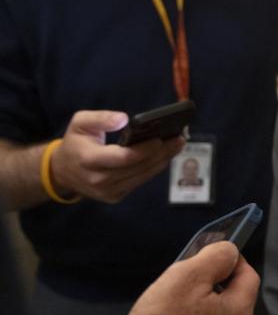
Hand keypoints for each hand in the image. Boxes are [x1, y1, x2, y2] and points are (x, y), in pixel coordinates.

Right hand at [51, 110, 184, 202]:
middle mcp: (99, 180)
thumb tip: (125, 119)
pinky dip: (153, 169)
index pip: (123, 158)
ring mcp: (107, 191)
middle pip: (138, 167)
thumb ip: (101, 118)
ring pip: (142, 176)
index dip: (144, 150)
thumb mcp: (80, 122)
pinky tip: (165, 156)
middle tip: (179, 139)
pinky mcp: (115, 196)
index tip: (161, 139)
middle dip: (161, 153)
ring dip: (162, 161)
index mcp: (89, 160)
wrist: (62, 171)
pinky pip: (139, 182)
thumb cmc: (75, 141)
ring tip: (177, 146)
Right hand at [102, 241, 258, 314]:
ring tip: (146, 311)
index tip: (216, 253)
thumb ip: (214, 258)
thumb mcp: (189, 276)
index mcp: (237, 313)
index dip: (234, 260)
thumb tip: (229, 251)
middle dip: (201, 288)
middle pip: (224, 303)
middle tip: (179, 281)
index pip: (248, 277)